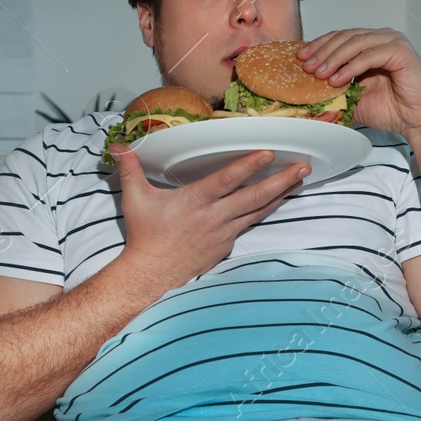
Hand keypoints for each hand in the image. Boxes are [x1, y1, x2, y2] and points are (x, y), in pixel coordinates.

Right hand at [107, 142, 308, 287]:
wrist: (152, 275)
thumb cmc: (146, 238)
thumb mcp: (135, 199)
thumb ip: (131, 169)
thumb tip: (119, 146)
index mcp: (194, 202)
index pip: (226, 180)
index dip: (247, 166)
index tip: (267, 154)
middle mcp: (214, 217)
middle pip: (253, 196)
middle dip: (280, 180)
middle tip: (302, 166)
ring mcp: (223, 232)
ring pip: (258, 211)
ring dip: (280, 194)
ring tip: (299, 180)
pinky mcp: (227, 245)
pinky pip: (250, 224)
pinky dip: (265, 211)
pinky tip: (277, 201)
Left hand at [296, 28, 420, 137]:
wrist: (417, 122)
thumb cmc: (393, 110)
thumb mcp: (355, 99)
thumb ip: (336, 90)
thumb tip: (308, 93)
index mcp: (371, 44)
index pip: (340, 38)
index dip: (319, 46)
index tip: (301, 58)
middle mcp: (382, 38)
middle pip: (345, 37)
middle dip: (323, 51)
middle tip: (307, 66)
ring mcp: (393, 42)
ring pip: (356, 43)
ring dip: (334, 58)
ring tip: (319, 74)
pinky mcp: (401, 51)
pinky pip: (370, 55)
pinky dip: (351, 66)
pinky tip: (338, 78)